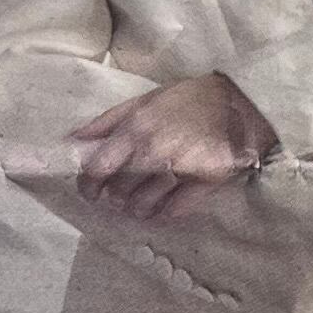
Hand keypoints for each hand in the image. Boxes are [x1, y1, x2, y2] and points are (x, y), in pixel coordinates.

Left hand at [68, 72, 274, 224]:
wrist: (242, 102)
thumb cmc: (187, 99)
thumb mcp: (143, 101)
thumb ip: (106, 122)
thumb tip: (71, 140)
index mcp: (135, 128)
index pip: (97, 168)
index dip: (88, 184)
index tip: (89, 190)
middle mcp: (154, 151)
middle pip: (118, 191)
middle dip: (114, 197)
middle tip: (119, 195)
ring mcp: (180, 169)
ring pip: (143, 206)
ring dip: (137, 208)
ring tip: (141, 203)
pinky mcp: (205, 182)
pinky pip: (174, 210)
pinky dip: (164, 212)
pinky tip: (164, 205)